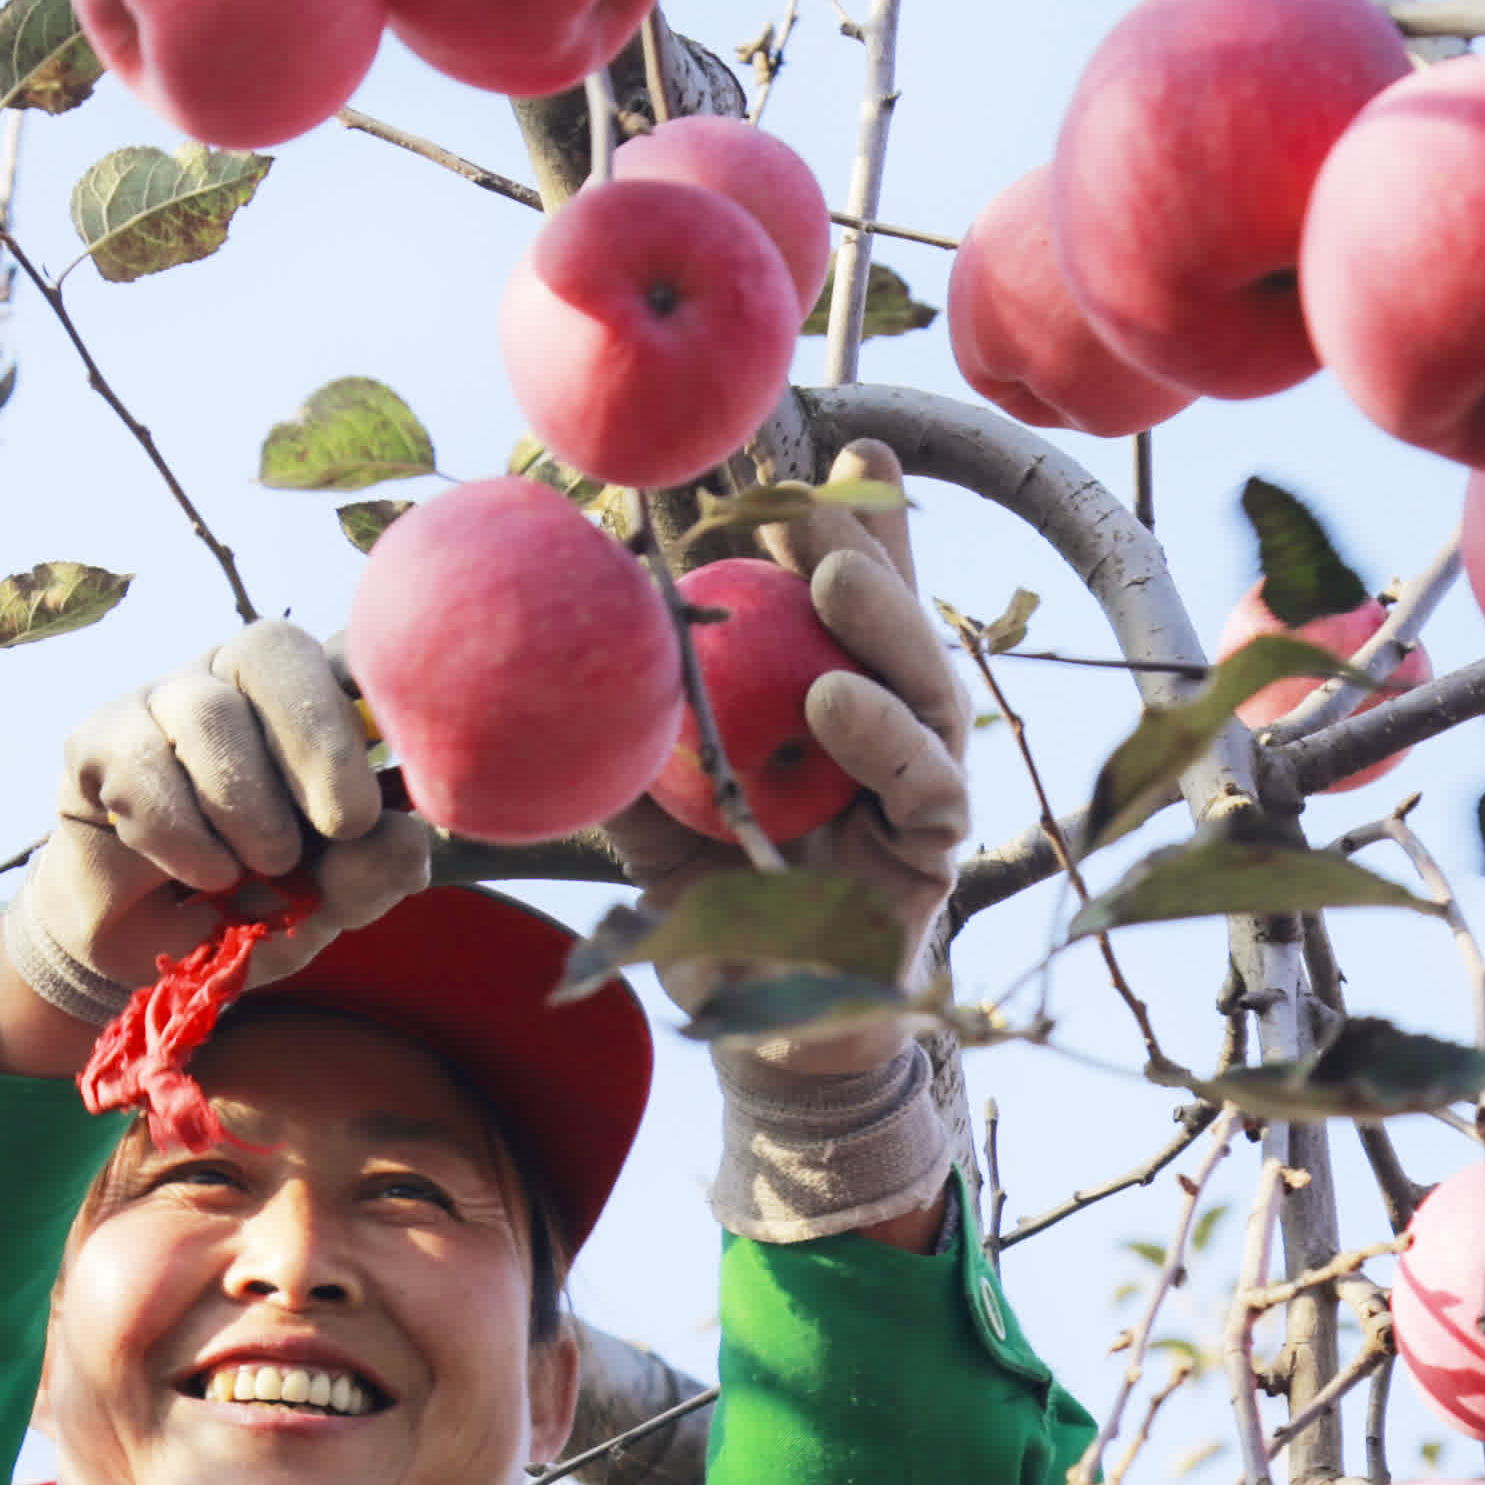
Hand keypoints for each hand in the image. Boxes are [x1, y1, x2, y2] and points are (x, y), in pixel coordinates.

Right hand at [0, 619, 435, 1047]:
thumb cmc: (254, 900)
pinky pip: (143, 766)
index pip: (346, 644)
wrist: (150, 945)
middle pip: (270, 649)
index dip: (380, 678)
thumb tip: (405, 837)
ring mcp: (162, 699)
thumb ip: (373, 873)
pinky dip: (184, 835)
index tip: (406, 767)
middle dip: (320, 740)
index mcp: (311, 696)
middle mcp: (236, 679)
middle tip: (345, 824)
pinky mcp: (97, 739)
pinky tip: (205, 874)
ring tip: (264, 865)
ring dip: (248, 807)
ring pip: (207, 711)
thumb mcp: (330, 903)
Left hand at [597, 442, 970, 1077]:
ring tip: (831, 574)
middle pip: (896, 628)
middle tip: (826, 485)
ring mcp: (924, 795)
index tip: (813, 448)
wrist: (762, 1036)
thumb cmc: (717, 921)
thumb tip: (549, 661)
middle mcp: (892, 741)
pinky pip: (926, 785)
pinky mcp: (936, 855)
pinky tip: (833, 699)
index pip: (840, 608)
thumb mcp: (651, 822)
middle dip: (870, 547)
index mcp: (833, 715)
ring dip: (886, 625)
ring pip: (929, 692)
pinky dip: (884, 738)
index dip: (837, 526)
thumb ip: (629, 748)